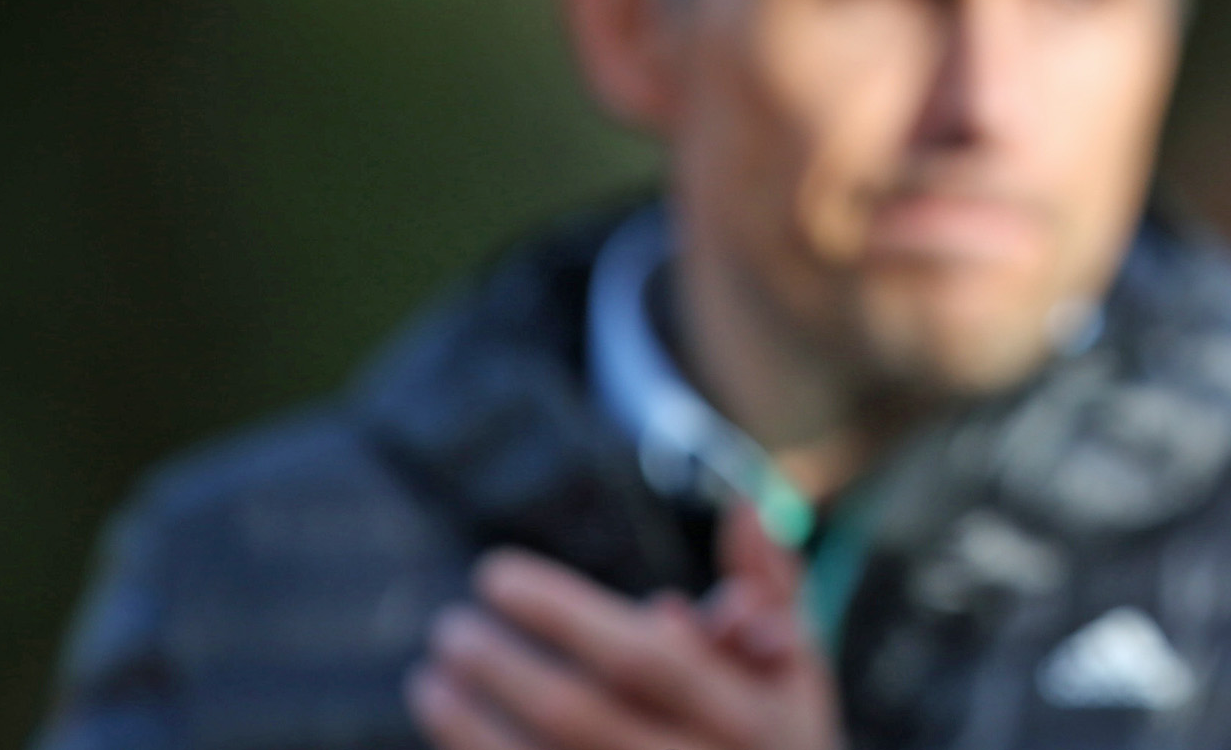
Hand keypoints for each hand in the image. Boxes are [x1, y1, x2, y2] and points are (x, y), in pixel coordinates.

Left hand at [408, 503, 839, 749]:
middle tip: (449, 627)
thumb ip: (773, 588)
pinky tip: (450, 726)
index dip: (563, 613)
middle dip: (503, 668)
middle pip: (579, 715)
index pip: (644, 656)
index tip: (493, 573)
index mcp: (747, 718)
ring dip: (471, 724)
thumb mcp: (799, 668)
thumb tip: (746, 503)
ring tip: (431, 678)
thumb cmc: (778, 740)